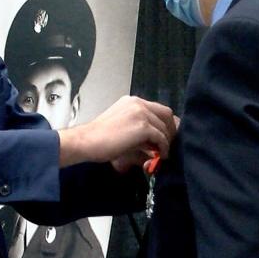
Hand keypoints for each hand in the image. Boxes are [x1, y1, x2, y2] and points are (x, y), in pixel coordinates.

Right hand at [57, 96, 175, 167]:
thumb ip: (139, 130)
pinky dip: (163, 148)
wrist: (87, 141)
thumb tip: (156, 142)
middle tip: (169, 144)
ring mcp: (141, 113)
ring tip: (162, 153)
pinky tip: (160, 156)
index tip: (167, 136)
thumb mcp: (123, 128)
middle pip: (166, 114)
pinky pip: (161, 138)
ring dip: (166, 141)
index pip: (158, 109)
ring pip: (164, 127)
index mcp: (132, 101)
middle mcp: (138, 103)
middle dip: (171, 130)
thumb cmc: (99, 138)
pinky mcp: (143, 126)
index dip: (165, 123)